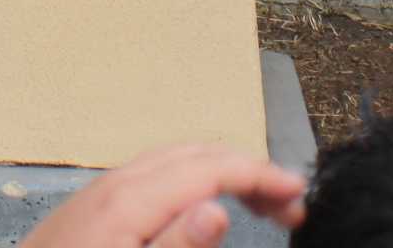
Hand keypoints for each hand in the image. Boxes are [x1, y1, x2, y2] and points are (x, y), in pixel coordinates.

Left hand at [16, 145, 305, 247]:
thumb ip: (174, 246)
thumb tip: (217, 209)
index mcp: (127, 200)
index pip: (209, 168)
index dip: (260, 175)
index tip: (299, 193)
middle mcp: (114, 184)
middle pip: (195, 154)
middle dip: (248, 169)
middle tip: (290, 205)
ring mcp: (101, 191)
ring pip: (175, 160)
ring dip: (223, 172)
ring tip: (259, 205)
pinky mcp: (93, 206)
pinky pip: (154, 174)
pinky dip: (193, 179)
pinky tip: (203, 206)